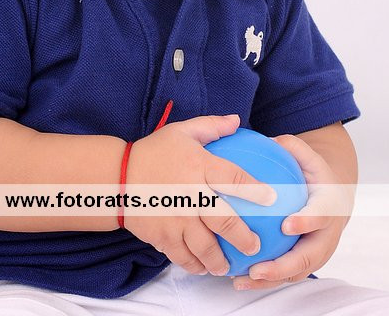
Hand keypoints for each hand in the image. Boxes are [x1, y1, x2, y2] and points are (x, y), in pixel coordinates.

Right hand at [123, 114, 276, 276]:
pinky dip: (195, 265)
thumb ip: (210, 126)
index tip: (272, 199)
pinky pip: (183, 257)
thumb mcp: (180, 132)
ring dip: (220, 260)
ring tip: (228, 266)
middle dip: (243, 238)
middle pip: (223, 221)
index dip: (254, 189)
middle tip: (254, 246)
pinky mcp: (161, 236)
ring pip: (205, 247)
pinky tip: (203, 268)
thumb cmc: (153, 152)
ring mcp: (175, 219)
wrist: (115, 177)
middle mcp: (190, 195)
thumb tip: (236, 120)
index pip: (232, 177)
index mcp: (197, 166)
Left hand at [232, 133, 350, 290]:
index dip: (307, 221)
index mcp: (329, 206)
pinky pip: (284, 274)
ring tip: (241, 279)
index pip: (321, 215)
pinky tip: (237, 278)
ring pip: (294, 272)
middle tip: (257, 267)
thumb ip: (292, 147)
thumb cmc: (314, 174)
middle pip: (307, 256)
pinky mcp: (304, 263)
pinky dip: (264, 280)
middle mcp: (325, 236)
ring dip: (270, 280)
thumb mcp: (308, 156)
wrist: (332, 199)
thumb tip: (270, 139)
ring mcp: (316, 253)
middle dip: (283, 265)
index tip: (287, 225)